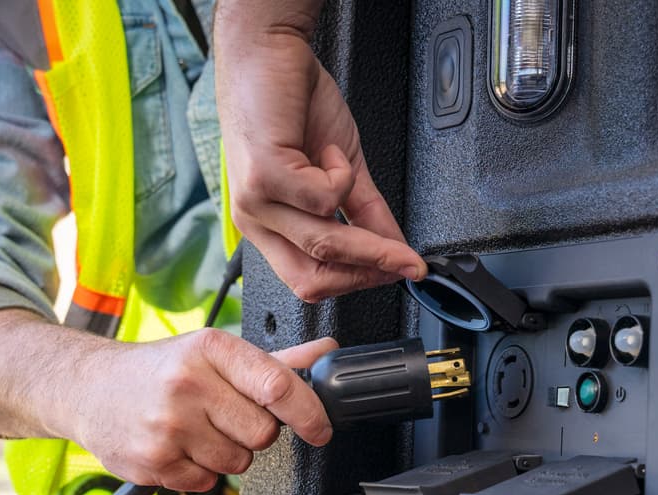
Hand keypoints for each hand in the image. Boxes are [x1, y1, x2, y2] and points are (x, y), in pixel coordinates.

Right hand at [74, 329, 338, 491]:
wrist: (88, 388)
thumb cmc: (160, 369)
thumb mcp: (214, 352)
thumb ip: (276, 360)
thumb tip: (327, 354)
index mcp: (210, 349)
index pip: (277, 385)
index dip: (308, 412)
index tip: (321, 429)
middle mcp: (187, 384)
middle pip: (263, 433)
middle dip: (254, 432)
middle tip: (226, 417)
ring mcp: (168, 426)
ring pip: (238, 462)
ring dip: (227, 453)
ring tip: (197, 430)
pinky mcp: (152, 462)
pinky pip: (207, 483)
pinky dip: (200, 471)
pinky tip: (178, 447)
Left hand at [214, 2, 426, 301]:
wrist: (267, 49)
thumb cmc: (290, 99)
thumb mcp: (339, 166)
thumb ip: (366, 212)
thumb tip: (396, 249)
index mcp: (269, 224)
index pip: (312, 280)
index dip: (359, 282)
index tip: (400, 270)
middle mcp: (256, 220)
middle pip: (313, 278)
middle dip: (367, 269)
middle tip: (403, 259)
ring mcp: (255, 201)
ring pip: (322, 243)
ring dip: (363, 229)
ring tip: (361, 184)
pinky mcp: (263, 175)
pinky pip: (322, 199)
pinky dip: (342, 175)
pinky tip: (332, 152)